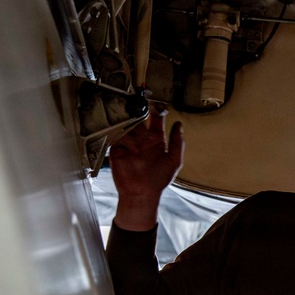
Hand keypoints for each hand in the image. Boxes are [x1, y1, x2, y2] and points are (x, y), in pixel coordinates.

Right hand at [110, 110, 183, 230]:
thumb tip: (179, 125)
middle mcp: (142, 139)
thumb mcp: (174, 161)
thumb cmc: (159, 179)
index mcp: (156, 140)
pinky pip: (115, 135)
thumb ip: (177, 143)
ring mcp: (129, 143)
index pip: (156, 120)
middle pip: (139, 119)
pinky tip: (118, 122)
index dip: (158, 111)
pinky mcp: (116, 148)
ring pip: (127, 125)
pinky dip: (115, 128)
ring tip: (127, 108)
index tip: (158, 103)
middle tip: (138, 100)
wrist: (141, 193)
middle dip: (138, 110)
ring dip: (127, 117)